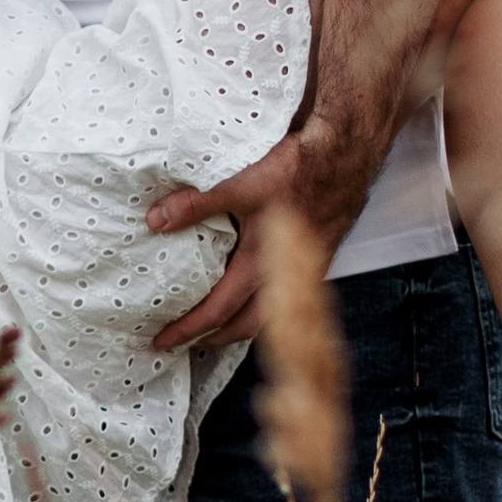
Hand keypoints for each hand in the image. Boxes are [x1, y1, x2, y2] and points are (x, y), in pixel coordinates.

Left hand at [146, 123, 365, 351]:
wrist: (344, 157)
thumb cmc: (301, 170)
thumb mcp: (242, 185)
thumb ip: (198, 205)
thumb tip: (157, 221)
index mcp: (261, 264)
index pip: (218, 311)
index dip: (189, 329)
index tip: (165, 340)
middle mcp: (283, 275)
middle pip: (245, 326)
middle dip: (213, 339)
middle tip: (186, 344)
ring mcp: (301, 269)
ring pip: (267, 313)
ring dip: (238, 326)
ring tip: (215, 328)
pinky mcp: (313, 257)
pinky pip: (283, 295)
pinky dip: (260, 305)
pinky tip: (252, 294)